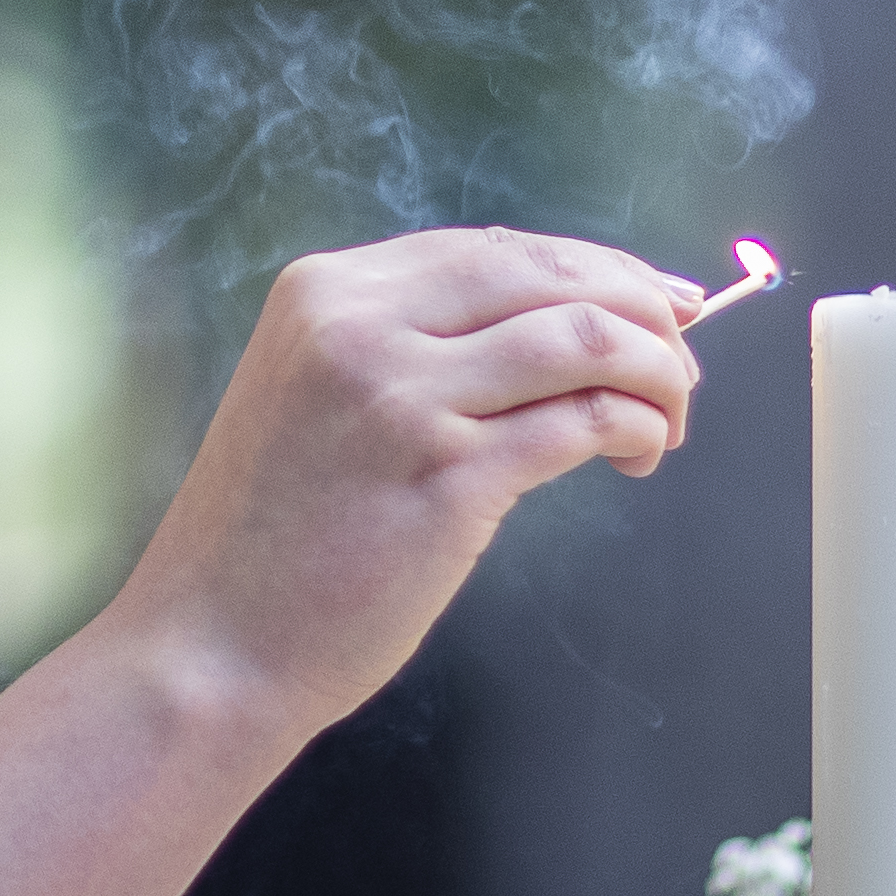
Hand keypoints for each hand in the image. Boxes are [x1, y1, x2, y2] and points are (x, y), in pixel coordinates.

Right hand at [109, 227, 701, 729]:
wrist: (211, 646)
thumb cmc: (274, 537)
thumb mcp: (316, 397)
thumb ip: (408, 347)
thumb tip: (554, 321)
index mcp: (325, 292)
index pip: (495, 250)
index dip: (592, 266)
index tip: (654, 297)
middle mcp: (361, 325)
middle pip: (551, 276)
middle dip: (642, 306)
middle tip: (684, 355)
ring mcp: (404, 397)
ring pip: (584, 337)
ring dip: (655, 368)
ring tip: (669, 414)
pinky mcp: (447, 475)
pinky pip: (583, 419)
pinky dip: (637, 426)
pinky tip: (641, 453)